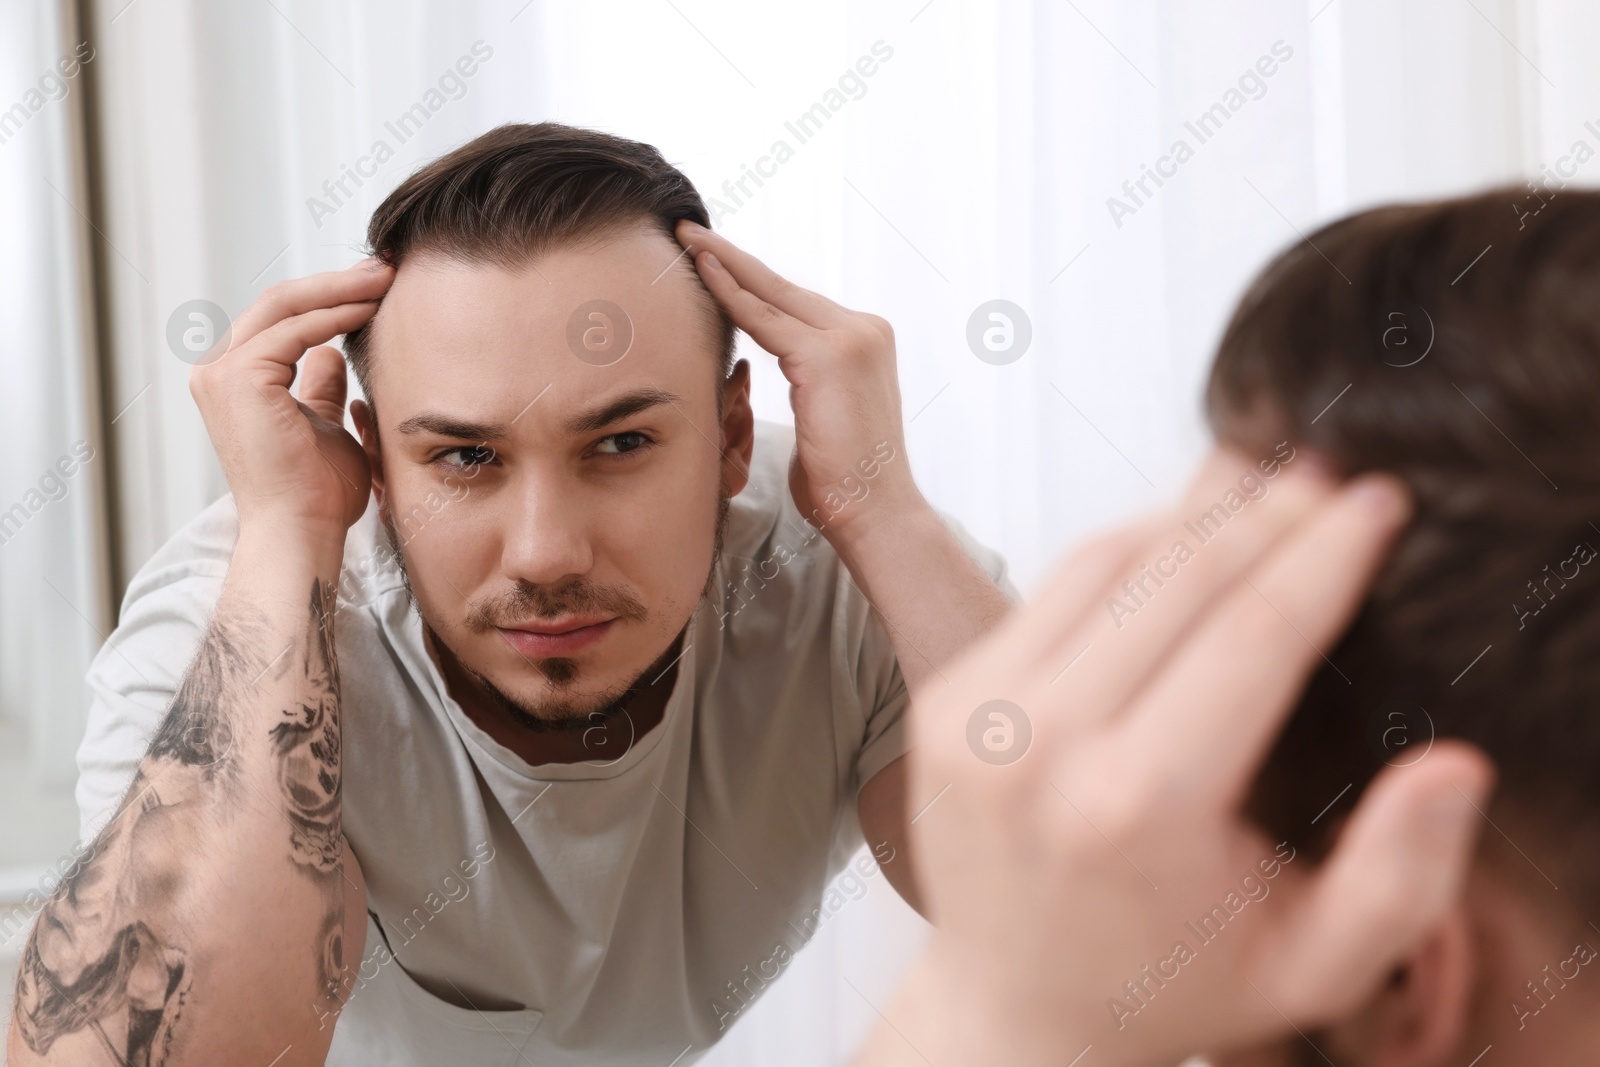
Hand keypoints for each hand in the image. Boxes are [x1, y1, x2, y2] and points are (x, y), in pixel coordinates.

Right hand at [188, 260, 393, 541]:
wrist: (302, 531)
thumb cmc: (316, 494)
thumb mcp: (324, 424)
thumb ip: (320, 388)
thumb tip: (330, 354)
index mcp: (233, 380)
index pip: (281, 319)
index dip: (329, 297)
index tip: (377, 286)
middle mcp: (217, 372)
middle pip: (279, 303)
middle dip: (336, 282)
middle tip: (385, 267)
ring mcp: (221, 373)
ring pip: (285, 307)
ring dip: (340, 289)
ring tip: (385, 279)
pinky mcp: (238, 378)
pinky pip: (294, 330)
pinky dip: (334, 313)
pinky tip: (370, 308)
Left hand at [675, 220, 921, 543]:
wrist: (875, 513)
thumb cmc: (843, 484)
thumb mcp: (821, 420)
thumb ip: (805, 387)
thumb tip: (772, 378)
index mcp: (865, 343)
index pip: (796, 304)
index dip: (752, 280)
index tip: (714, 258)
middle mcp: (864, 330)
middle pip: (783, 288)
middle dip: (733, 259)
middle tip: (689, 232)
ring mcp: (851, 339)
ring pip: (773, 294)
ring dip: (725, 265)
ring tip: (687, 240)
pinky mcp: (830, 356)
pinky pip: (766, 318)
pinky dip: (732, 294)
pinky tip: (703, 271)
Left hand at [865, 451, 1495, 1066]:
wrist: (1017, 1004)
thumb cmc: (1169, 979)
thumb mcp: (1312, 965)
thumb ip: (1398, 877)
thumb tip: (1452, 765)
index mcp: (1139, 807)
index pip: (1254, 631)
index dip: (1327, 553)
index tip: (1375, 503)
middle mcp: (1043, 748)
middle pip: (1181, 580)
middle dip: (1269, 515)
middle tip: (1329, 478)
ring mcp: (981, 715)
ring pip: (1108, 562)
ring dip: (1194, 513)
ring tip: (1262, 486)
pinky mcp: (948, 698)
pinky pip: (1051, 587)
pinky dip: (1124, 548)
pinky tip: (1180, 535)